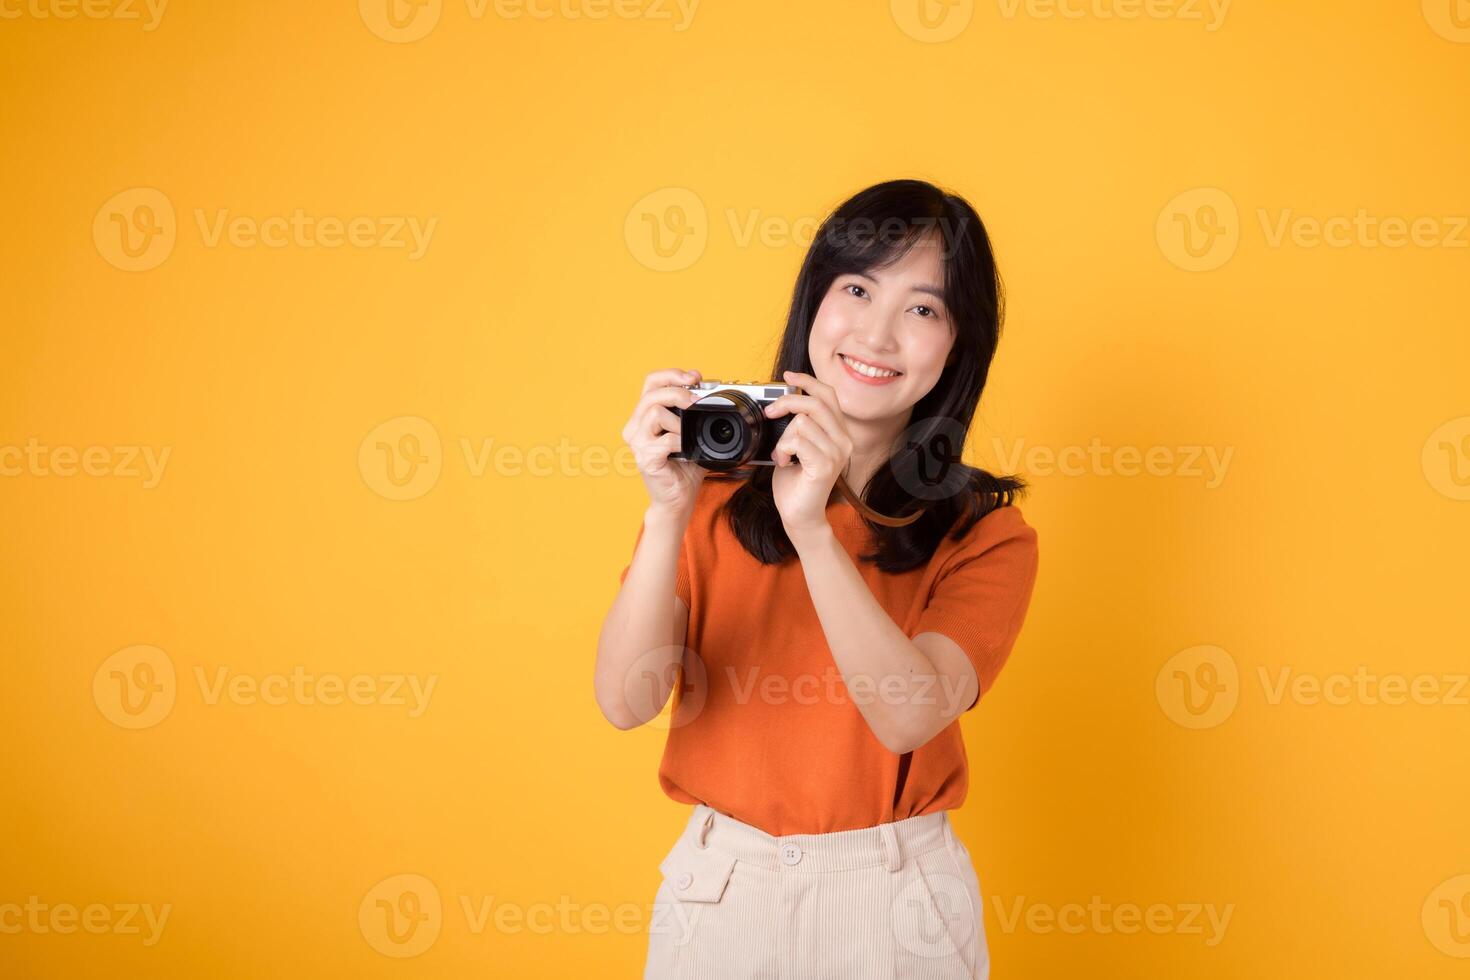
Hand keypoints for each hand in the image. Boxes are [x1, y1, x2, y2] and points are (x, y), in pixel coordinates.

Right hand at [621, 368, 707, 517]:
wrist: (678, 498)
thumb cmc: (684, 467)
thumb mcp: (691, 432)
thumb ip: (694, 411)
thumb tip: (709, 389)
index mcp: (644, 416)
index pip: (651, 382)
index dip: (672, 374)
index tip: (694, 378)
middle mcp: (635, 427)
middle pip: (652, 393)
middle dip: (679, 392)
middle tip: (697, 401)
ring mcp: (638, 443)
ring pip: (654, 411)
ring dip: (679, 419)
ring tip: (688, 433)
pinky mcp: (645, 459)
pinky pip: (664, 439)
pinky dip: (680, 441)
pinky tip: (685, 450)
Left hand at [765, 369, 853, 541]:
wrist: (799, 515)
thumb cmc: (796, 482)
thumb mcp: (797, 445)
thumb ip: (798, 424)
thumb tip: (783, 402)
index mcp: (838, 432)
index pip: (828, 394)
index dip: (807, 380)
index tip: (788, 376)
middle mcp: (843, 440)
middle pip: (814, 402)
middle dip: (786, 402)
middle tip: (769, 413)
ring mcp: (837, 453)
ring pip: (801, 422)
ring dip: (782, 438)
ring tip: (783, 455)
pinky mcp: (825, 466)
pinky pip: (797, 441)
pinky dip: (783, 450)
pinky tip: (785, 462)